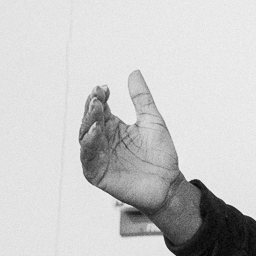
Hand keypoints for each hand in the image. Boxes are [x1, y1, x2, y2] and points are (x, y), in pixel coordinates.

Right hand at [78, 70, 188, 218]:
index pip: (99, 108)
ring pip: (86, 137)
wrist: (170, 183)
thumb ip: (142, 99)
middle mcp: (102, 140)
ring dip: (89, 123)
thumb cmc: (160, 154)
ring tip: (95, 109)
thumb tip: (134, 72)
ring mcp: (98, 157)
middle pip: (90, 121)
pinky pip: (88, 158)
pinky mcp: (97, 173)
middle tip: (97, 95)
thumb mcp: (153, 121)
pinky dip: (90, 145)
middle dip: (92, 108)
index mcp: (113, 127)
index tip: (104, 87)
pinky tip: (96, 132)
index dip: (99, 97)